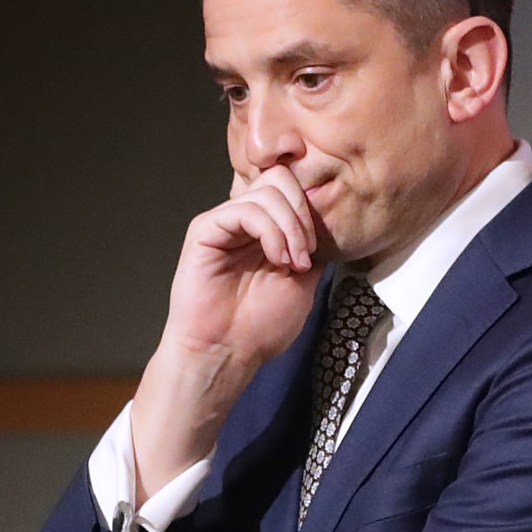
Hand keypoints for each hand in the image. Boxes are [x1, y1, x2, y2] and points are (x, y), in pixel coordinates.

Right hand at [131, 166, 323, 496]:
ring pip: (268, 190)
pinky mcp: (206, 229)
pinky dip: (271, 231)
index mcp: (268, 228)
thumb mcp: (304, 281)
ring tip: (292, 264)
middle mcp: (245, 219)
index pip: (293, 188)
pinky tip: (277, 260)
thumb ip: (311, 246)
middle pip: (281, 178)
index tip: (316, 252)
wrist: (228, 353)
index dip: (311, 212)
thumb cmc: (261, 325)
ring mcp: (225, 222)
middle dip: (304, 214)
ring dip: (291, 227)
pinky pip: (244, 209)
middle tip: (306, 256)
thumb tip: (326, 219)